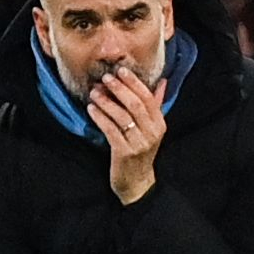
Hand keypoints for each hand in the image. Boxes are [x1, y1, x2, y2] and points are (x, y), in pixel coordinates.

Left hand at [87, 68, 166, 204]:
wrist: (137, 182)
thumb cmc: (141, 152)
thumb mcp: (151, 129)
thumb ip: (155, 105)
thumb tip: (162, 81)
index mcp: (159, 124)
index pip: (148, 98)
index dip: (134, 82)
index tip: (121, 70)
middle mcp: (152, 133)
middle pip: (135, 105)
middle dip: (119, 88)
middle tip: (105, 77)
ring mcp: (138, 144)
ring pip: (121, 116)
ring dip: (106, 101)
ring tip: (94, 92)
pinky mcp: (124, 153)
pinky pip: (110, 130)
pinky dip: (100, 117)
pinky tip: (91, 109)